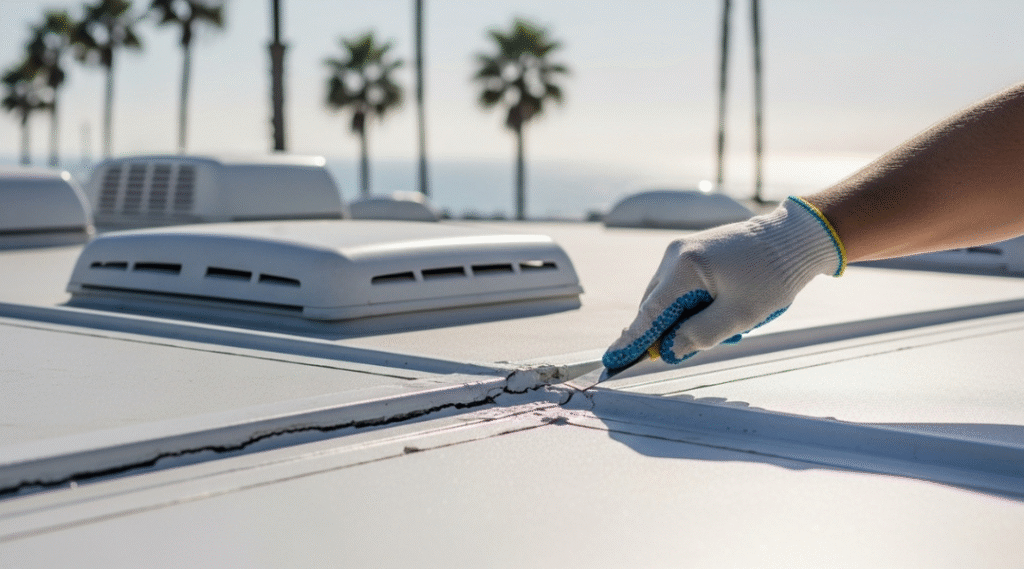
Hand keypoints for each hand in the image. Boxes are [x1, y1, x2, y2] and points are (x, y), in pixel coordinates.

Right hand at [603, 197, 844, 370]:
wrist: (794, 238)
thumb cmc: (772, 275)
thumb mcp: (739, 315)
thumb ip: (699, 335)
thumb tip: (669, 350)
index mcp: (685, 268)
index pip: (649, 314)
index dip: (631, 342)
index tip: (612, 362)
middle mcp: (675, 255)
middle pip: (654, 306)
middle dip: (662, 333)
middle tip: (676, 355)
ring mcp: (682, 251)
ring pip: (667, 297)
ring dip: (682, 320)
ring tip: (722, 326)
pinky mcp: (693, 252)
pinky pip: (679, 287)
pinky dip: (690, 306)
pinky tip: (719, 310)